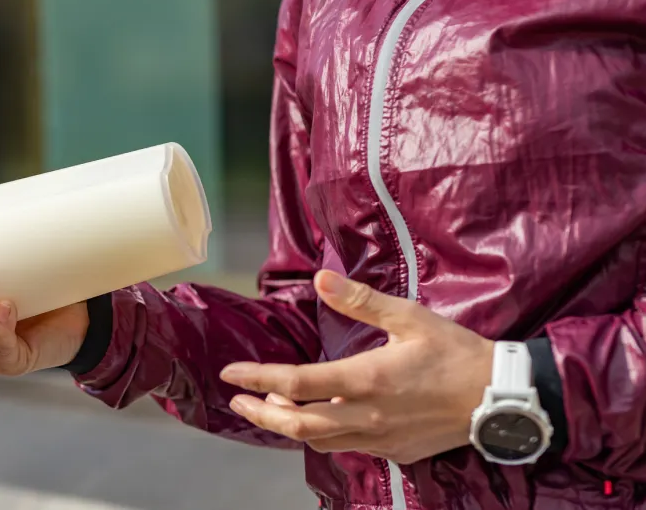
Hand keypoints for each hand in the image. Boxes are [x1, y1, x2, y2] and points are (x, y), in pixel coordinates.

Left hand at [220, 270, 493, 463]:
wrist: (499, 398)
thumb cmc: (455, 353)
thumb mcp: (409, 318)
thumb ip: (360, 301)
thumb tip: (321, 278)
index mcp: (365, 379)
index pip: (294, 384)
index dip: (257, 378)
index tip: (230, 373)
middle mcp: (366, 416)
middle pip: (296, 424)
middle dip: (260, 414)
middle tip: (237, 400)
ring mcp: (380, 440)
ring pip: (318, 441)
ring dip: (289, 426)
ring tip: (273, 406)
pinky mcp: (394, 453)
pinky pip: (346, 448)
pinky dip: (322, 434)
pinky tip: (320, 417)